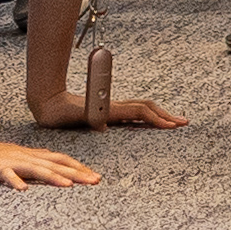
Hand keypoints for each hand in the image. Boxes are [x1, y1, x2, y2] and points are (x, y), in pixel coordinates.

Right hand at [0, 138, 102, 186]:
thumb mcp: (17, 156)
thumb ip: (34, 159)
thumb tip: (52, 159)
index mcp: (31, 155)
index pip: (60, 159)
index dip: (78, 167)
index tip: (96, 177)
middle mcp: (25, 156)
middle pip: (54, 164)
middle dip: (76, 172)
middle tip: (95, 181)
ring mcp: (11, 162)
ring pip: (35, 169)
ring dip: (53, 176)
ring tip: (69, 185)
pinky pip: (6, 175)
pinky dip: (15, 181)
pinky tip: (23, 189)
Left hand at [30, 89, 187, 133]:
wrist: (48, 104)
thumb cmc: (59, 113)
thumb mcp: (75, 117)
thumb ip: (90, 118)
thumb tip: (102, 125)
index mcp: (110, 110)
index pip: (139, 111)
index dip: (156, 118)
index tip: (172, 125)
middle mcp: (113, 108)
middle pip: (145, 107)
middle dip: (165, 115)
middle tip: (183, 122)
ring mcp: (111, 108)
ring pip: (140, 108)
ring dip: (158, 113)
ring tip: (172, 121)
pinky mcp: (107, 111)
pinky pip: (131, 111)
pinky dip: (146, 115)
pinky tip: (150, 120)